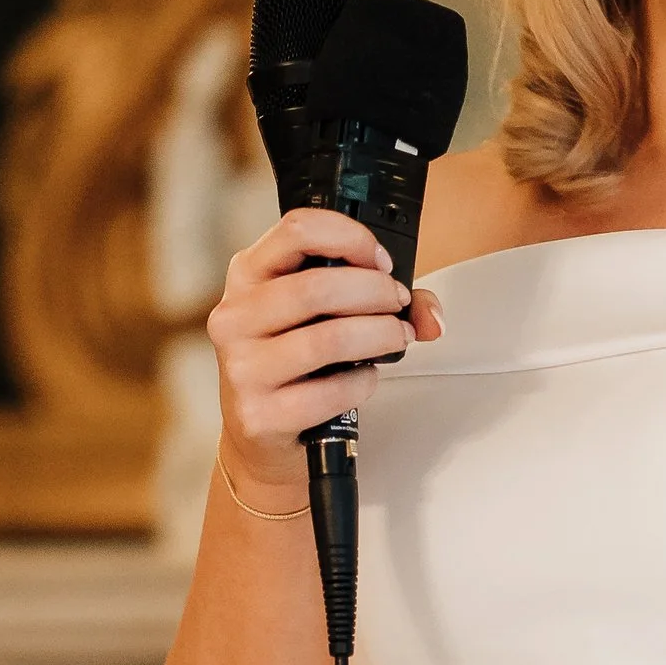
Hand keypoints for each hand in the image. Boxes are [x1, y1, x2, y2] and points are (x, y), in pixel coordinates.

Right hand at [207, 210, 440, 500]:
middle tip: (398, 305)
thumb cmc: (296, 365)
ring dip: (380, 335)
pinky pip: (331, 390)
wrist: (261, 435)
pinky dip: (363, 381)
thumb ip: (381, 300)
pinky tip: (365, 377)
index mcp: (248, 277)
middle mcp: (235, 317)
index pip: (297, 229)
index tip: (380, 261)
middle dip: (376, 292)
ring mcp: (242, 367)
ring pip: (330, 338)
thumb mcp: (321, 316)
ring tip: (396, 338)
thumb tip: (430, 315)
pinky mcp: (260, 413)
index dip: (351, 238)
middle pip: (318, 286)